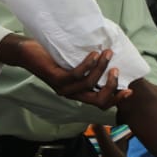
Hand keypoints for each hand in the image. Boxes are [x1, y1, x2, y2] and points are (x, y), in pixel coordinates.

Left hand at [4, 35, 124, 103]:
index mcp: (78, 93)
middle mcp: (72, 94)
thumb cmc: (53, 56)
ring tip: (106, 53)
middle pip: (98, 100)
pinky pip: (77, 74)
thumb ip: (90, 66)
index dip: (116, 99)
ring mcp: (63, 88)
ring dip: (102, 67)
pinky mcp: (56, 78)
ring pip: (89, 84)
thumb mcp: (75, 63)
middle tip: (116, 69)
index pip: (101, 103)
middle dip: (111, 86)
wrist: (27, 52)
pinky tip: (93, 54)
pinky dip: (88, 64)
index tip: (129, 89)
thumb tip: (112, 56)